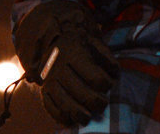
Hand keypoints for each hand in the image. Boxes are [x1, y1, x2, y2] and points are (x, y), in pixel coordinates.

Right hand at [14, 0, 119, 125]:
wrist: (52, 39)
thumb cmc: (80, 42)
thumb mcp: (94, 42)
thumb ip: (106, 56)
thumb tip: (116, 73)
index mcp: (73, 52)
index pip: (92, 74)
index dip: (104, 82)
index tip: (110, 83)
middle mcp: (59, 67)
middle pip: (78, 90)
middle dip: (93, 100)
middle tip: (102, 104)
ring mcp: (49, 80)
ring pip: (62, 100)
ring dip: (76, 112)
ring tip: (88, 118)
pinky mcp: (43, 89)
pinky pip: (49, 106)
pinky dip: (59, 115)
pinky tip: (70, 120)